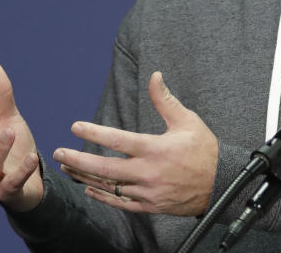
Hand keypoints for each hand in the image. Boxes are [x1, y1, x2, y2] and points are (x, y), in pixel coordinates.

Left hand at [54, 71, 217, 215]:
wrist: (221, 184)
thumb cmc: (204, 149)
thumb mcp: (187, 120)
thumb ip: (165, 100)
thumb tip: (155, 75)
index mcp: (156, 149)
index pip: (118, 140)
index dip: (94, 133)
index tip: (75, 126)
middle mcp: (148, 172)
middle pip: (105, 168)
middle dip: (78, 160)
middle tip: (58, 152)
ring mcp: (148, 192)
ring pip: (109, 186)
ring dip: (85, 177)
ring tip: (67, 168)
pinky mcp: (150, 206)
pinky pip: (120, 203)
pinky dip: (103, 196)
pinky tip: (90, 189)